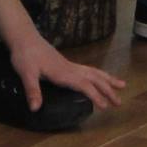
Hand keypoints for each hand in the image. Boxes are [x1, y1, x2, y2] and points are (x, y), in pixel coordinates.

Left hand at [8, 35, 124, 113]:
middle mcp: (70, 68)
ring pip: (94, 72)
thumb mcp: (26, 73)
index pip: (84, 85)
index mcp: (64, 73)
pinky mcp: (67, 64)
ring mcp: (70, 65)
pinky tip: (100, 79)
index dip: (95, 95)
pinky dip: (99, 75)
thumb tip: (35, 108)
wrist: (24, 38)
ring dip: (108, 80)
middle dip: (108, 90)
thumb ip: (32, 90)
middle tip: (120, 102)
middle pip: (95, 78)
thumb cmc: (25, 55)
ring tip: (122, 85)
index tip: (105, 106)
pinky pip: (88, 70)